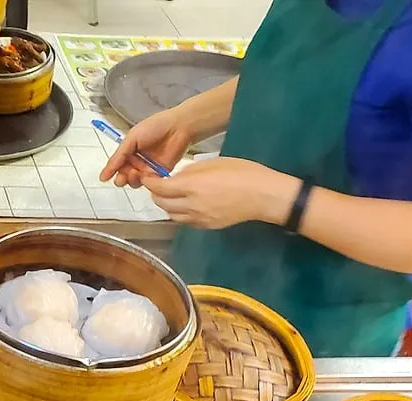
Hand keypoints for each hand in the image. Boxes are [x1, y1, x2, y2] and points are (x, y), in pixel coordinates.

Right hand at [99, 109, 193, 188]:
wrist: (179, 127)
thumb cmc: (156, 126)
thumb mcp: (132, 138)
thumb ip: (118, 156)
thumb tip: (104, 174)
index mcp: (129, 150)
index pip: (117, 165)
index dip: (112, 171)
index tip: (106, 177)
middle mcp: (138, 160)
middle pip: (125, 175)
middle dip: (122, 178)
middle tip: (122, 178)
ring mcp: (148, 167)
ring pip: (135, 181)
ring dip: (132, 180)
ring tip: (135, 173)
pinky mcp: (160, 173)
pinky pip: (150, 182)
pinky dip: (146, 182)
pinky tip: (145, 176)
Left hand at [142, 158, 299, 229]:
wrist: (264, 196)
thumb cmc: (243, 173)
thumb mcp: (214, 163)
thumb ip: (191, 171)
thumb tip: (177, 177)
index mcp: (192, 186)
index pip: (160, 188)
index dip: (150, 183)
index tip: (147, 178)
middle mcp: (191, 205)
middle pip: (161, 204)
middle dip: (155, 194)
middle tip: (157, 186)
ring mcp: (198, 218)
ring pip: (171, 215)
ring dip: (166, 206)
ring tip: (171, 196)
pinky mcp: (206, 226)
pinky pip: (185, 221)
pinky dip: (179, 213)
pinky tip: (186, 205)